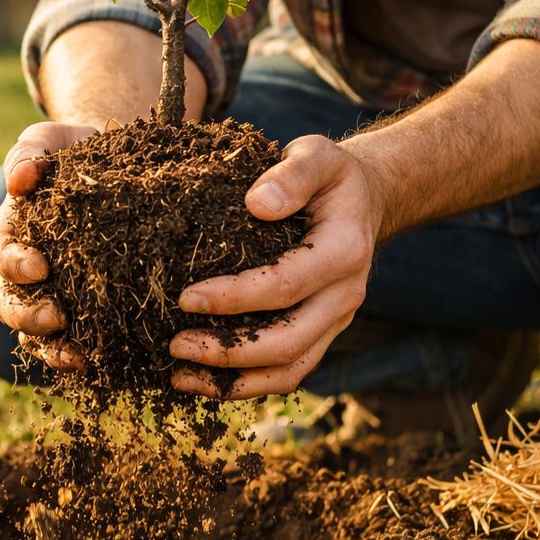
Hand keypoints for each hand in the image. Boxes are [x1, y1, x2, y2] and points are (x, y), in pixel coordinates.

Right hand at [0, 121, 98, 369]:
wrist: (118, 167)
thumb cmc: (78, 151)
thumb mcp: (52, 140)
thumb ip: (29, 152)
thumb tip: (19, 182)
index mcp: (11, 230)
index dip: (12, 263)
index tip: (39, 266)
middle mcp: (24, 269)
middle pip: (8, 303)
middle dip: (27, 315)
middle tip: (56, 316)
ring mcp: (50, 293)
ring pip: (33, 334)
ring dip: (50, 347)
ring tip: (79, 354)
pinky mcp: (83, 311)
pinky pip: (71, 343)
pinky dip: (79, 356)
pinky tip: (103, 362)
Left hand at [168, 135, 384, 399]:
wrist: (365, 201)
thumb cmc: (330, 176)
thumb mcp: (316, 155)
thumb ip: (292, 174)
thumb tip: (257, 204)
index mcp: (344, 251)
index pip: (284, 285)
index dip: (233, 298)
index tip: (185, 298)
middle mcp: (346, 295)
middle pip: (287, 342)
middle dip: (227, 352)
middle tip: (174, 345)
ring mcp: (336, 321)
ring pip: (290, 370)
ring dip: (234, 382)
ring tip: (181, 377)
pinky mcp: (322, 333)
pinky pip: (288, 372)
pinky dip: (247, 384)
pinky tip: (204, 380)